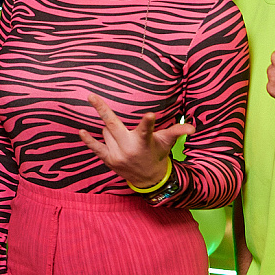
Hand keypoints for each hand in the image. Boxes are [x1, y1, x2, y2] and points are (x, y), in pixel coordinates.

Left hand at [78, 94, 192, 188]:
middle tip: (91, 95)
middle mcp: (129, 148)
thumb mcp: (167, 142)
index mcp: (144, 141)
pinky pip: (95, 148)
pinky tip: (81, 131)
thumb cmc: (157, 154)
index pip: (146, 129)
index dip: (148, 122)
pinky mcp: (108, 160)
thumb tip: (193, 127)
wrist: (148, 179)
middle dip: (102, 110)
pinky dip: (88, 140)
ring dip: (110, 128)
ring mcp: (117, 154)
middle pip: (113, 125)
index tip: (150, 115)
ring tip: (122, 135)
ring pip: (106, 132)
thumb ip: (177, 132)